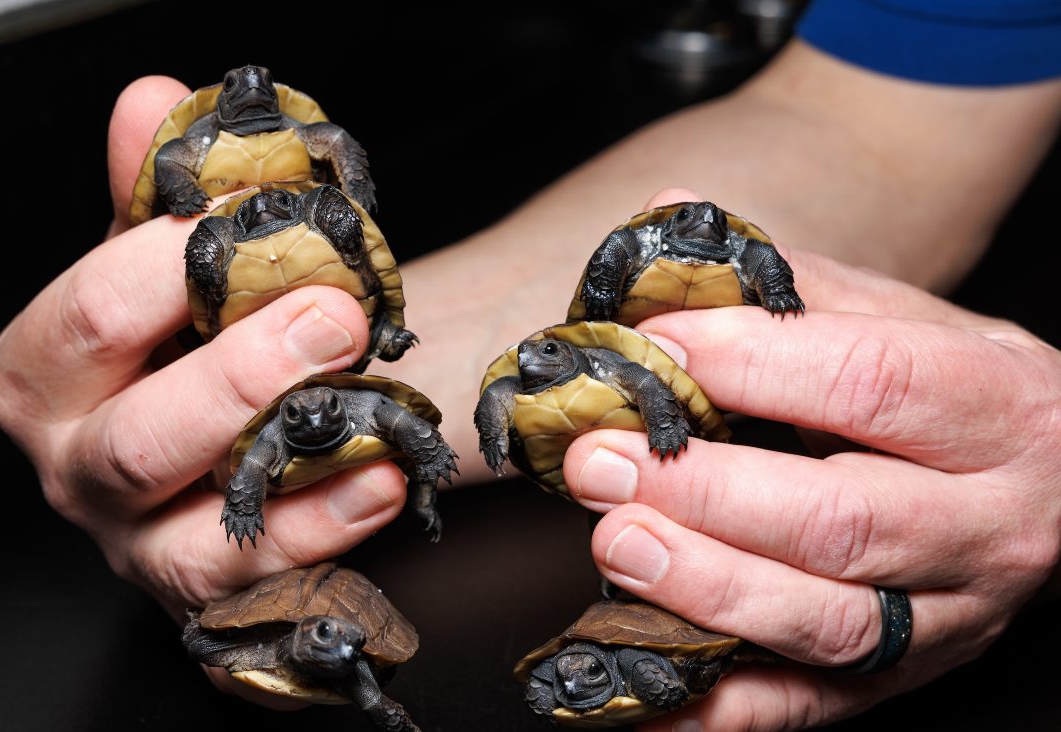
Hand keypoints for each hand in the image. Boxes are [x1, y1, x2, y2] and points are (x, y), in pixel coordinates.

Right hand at [0, 76, 408, 702]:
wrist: (229, 420)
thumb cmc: (187, 337)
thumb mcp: (162, 264)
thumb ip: (153, 195)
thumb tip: (150, 100)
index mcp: (46, 375)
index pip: (91, 317)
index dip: (173, 265)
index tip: (258, 220)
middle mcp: (77, 467)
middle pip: (139, 434)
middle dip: (243, 370)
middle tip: (333, 311)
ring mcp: (136, 544)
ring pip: (193, 526)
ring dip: (287, 450)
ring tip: (362, 395)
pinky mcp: (201, 590)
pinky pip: (261, 578)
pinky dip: (327, 526)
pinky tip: (382, 473)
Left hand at [565, 189, 1060, 729]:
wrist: (1057, 486)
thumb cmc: (959, 396)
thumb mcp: (906, 320)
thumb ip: (789, 281)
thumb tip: (668, 218)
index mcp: (995, 408)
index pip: (871, 382)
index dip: (752, 364)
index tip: (655, 347)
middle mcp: (986, 523)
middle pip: (841, 518)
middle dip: (705, 490)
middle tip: (602, 459)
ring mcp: (947, 615)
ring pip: (826, 621)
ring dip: (707, 587)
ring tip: (615, 544)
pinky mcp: (902, 677)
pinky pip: (809, 709)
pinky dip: (720, 710)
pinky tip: (646, 693)